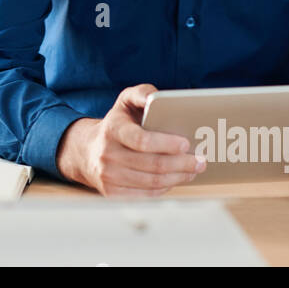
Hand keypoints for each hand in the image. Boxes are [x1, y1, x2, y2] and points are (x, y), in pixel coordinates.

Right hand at [56, 84, 205, 196]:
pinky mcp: (112, 193)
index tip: (186, 144)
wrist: (87, 151)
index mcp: (112, 130)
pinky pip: (146, 194)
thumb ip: (142, 93)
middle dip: (182, 164)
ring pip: (152, 182)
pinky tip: (176, 179)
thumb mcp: (125, 101)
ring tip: (194, 170)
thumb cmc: (117, 124)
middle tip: (200, 161)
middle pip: (152, 164)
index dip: (166, 144)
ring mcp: (108, 176)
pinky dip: (165, 188)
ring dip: (178, 177)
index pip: (141, 140)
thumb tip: (155, 98)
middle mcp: (107, 154)